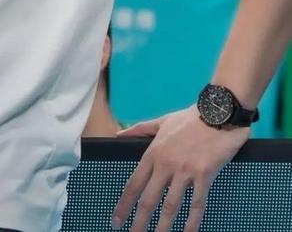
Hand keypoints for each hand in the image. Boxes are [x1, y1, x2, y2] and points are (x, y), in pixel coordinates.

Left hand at [112, 105, 248, 231]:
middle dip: (139, 221)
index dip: (124, 204)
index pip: (134, 183)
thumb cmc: (189, 118)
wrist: (217, 112)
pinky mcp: (204, 175)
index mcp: (153, 152)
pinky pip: (197, 203)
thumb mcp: (161, 121)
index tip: (116, 220)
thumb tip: (118, 134)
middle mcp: (166, 164)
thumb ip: (140, 130)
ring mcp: (185, 171)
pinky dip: (192, 221)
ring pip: (170, 205)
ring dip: (163, 226)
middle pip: (148, 199)